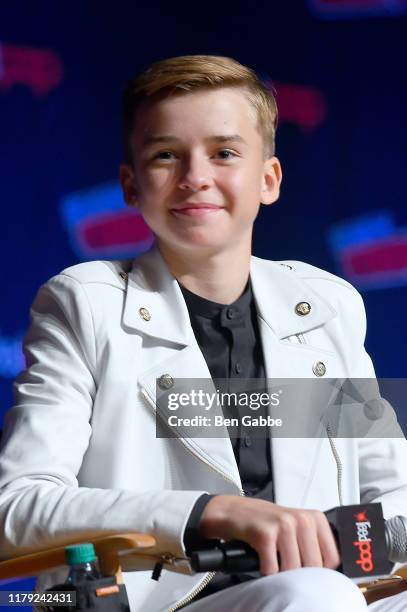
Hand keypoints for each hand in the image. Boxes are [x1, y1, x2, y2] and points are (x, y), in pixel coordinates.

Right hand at [199, 496, 339, 575]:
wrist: (233, 511)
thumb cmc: (266, 523)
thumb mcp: (296, 528)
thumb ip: (313, 545)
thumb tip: (328, 573)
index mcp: (315, 518)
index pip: (332, 558)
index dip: (319, 571)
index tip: (308, 573)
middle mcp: (302, 519)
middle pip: (313, 566)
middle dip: (298, 574)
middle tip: (285, 568)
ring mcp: (283, 524)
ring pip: (294, 569)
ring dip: (281, 574)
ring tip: (274, 564)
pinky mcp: (265, 533)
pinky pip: (272, 569)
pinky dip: (266, 572)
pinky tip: (262, 561)